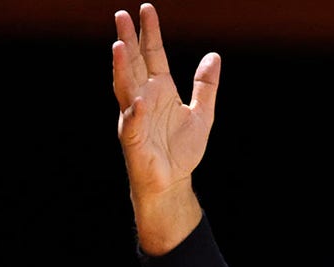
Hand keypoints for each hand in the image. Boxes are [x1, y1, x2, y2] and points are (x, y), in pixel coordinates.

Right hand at [113, 3, 219, 252]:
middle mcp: (143, 98)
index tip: (146, 9)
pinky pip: (134, 123)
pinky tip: (140, 99)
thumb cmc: (181, 148)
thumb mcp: (202, 113)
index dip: (149, 33)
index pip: (152, 55)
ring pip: (126, 88)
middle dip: (128, 40)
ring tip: (119, 46)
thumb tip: (214, 56)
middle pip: (134, 64)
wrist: (172, 182)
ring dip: (122, 68)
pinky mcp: (135, 139)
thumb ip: (205, 85)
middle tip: (121, 15)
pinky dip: (137, 111)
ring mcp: (135, 117)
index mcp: (159, 89)